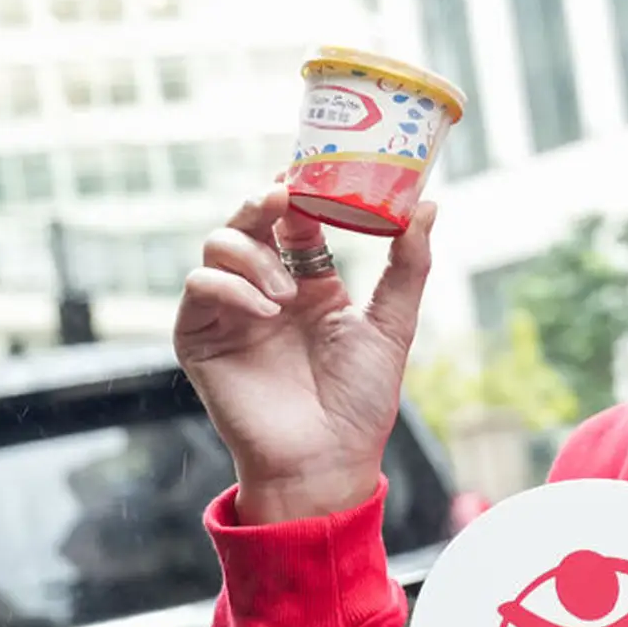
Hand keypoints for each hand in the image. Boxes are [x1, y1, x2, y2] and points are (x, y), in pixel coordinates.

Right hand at [175, 188, 436, 525]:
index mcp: (311, 283)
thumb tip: (429, 204)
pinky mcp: (199, 337)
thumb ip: (409, 265)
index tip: (314, 167)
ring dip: (252, 254)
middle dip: (261, 199)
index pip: (294, 218)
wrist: (326, 460)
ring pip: (218, 244)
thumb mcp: (392, 325)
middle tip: (284, 192)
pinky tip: (267, 310)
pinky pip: (198, 286)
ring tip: (288, 293)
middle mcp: (267, 289)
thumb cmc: (361, 401)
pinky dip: (230, 287)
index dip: (300, 189)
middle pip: (248, 220)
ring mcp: (230, 311)